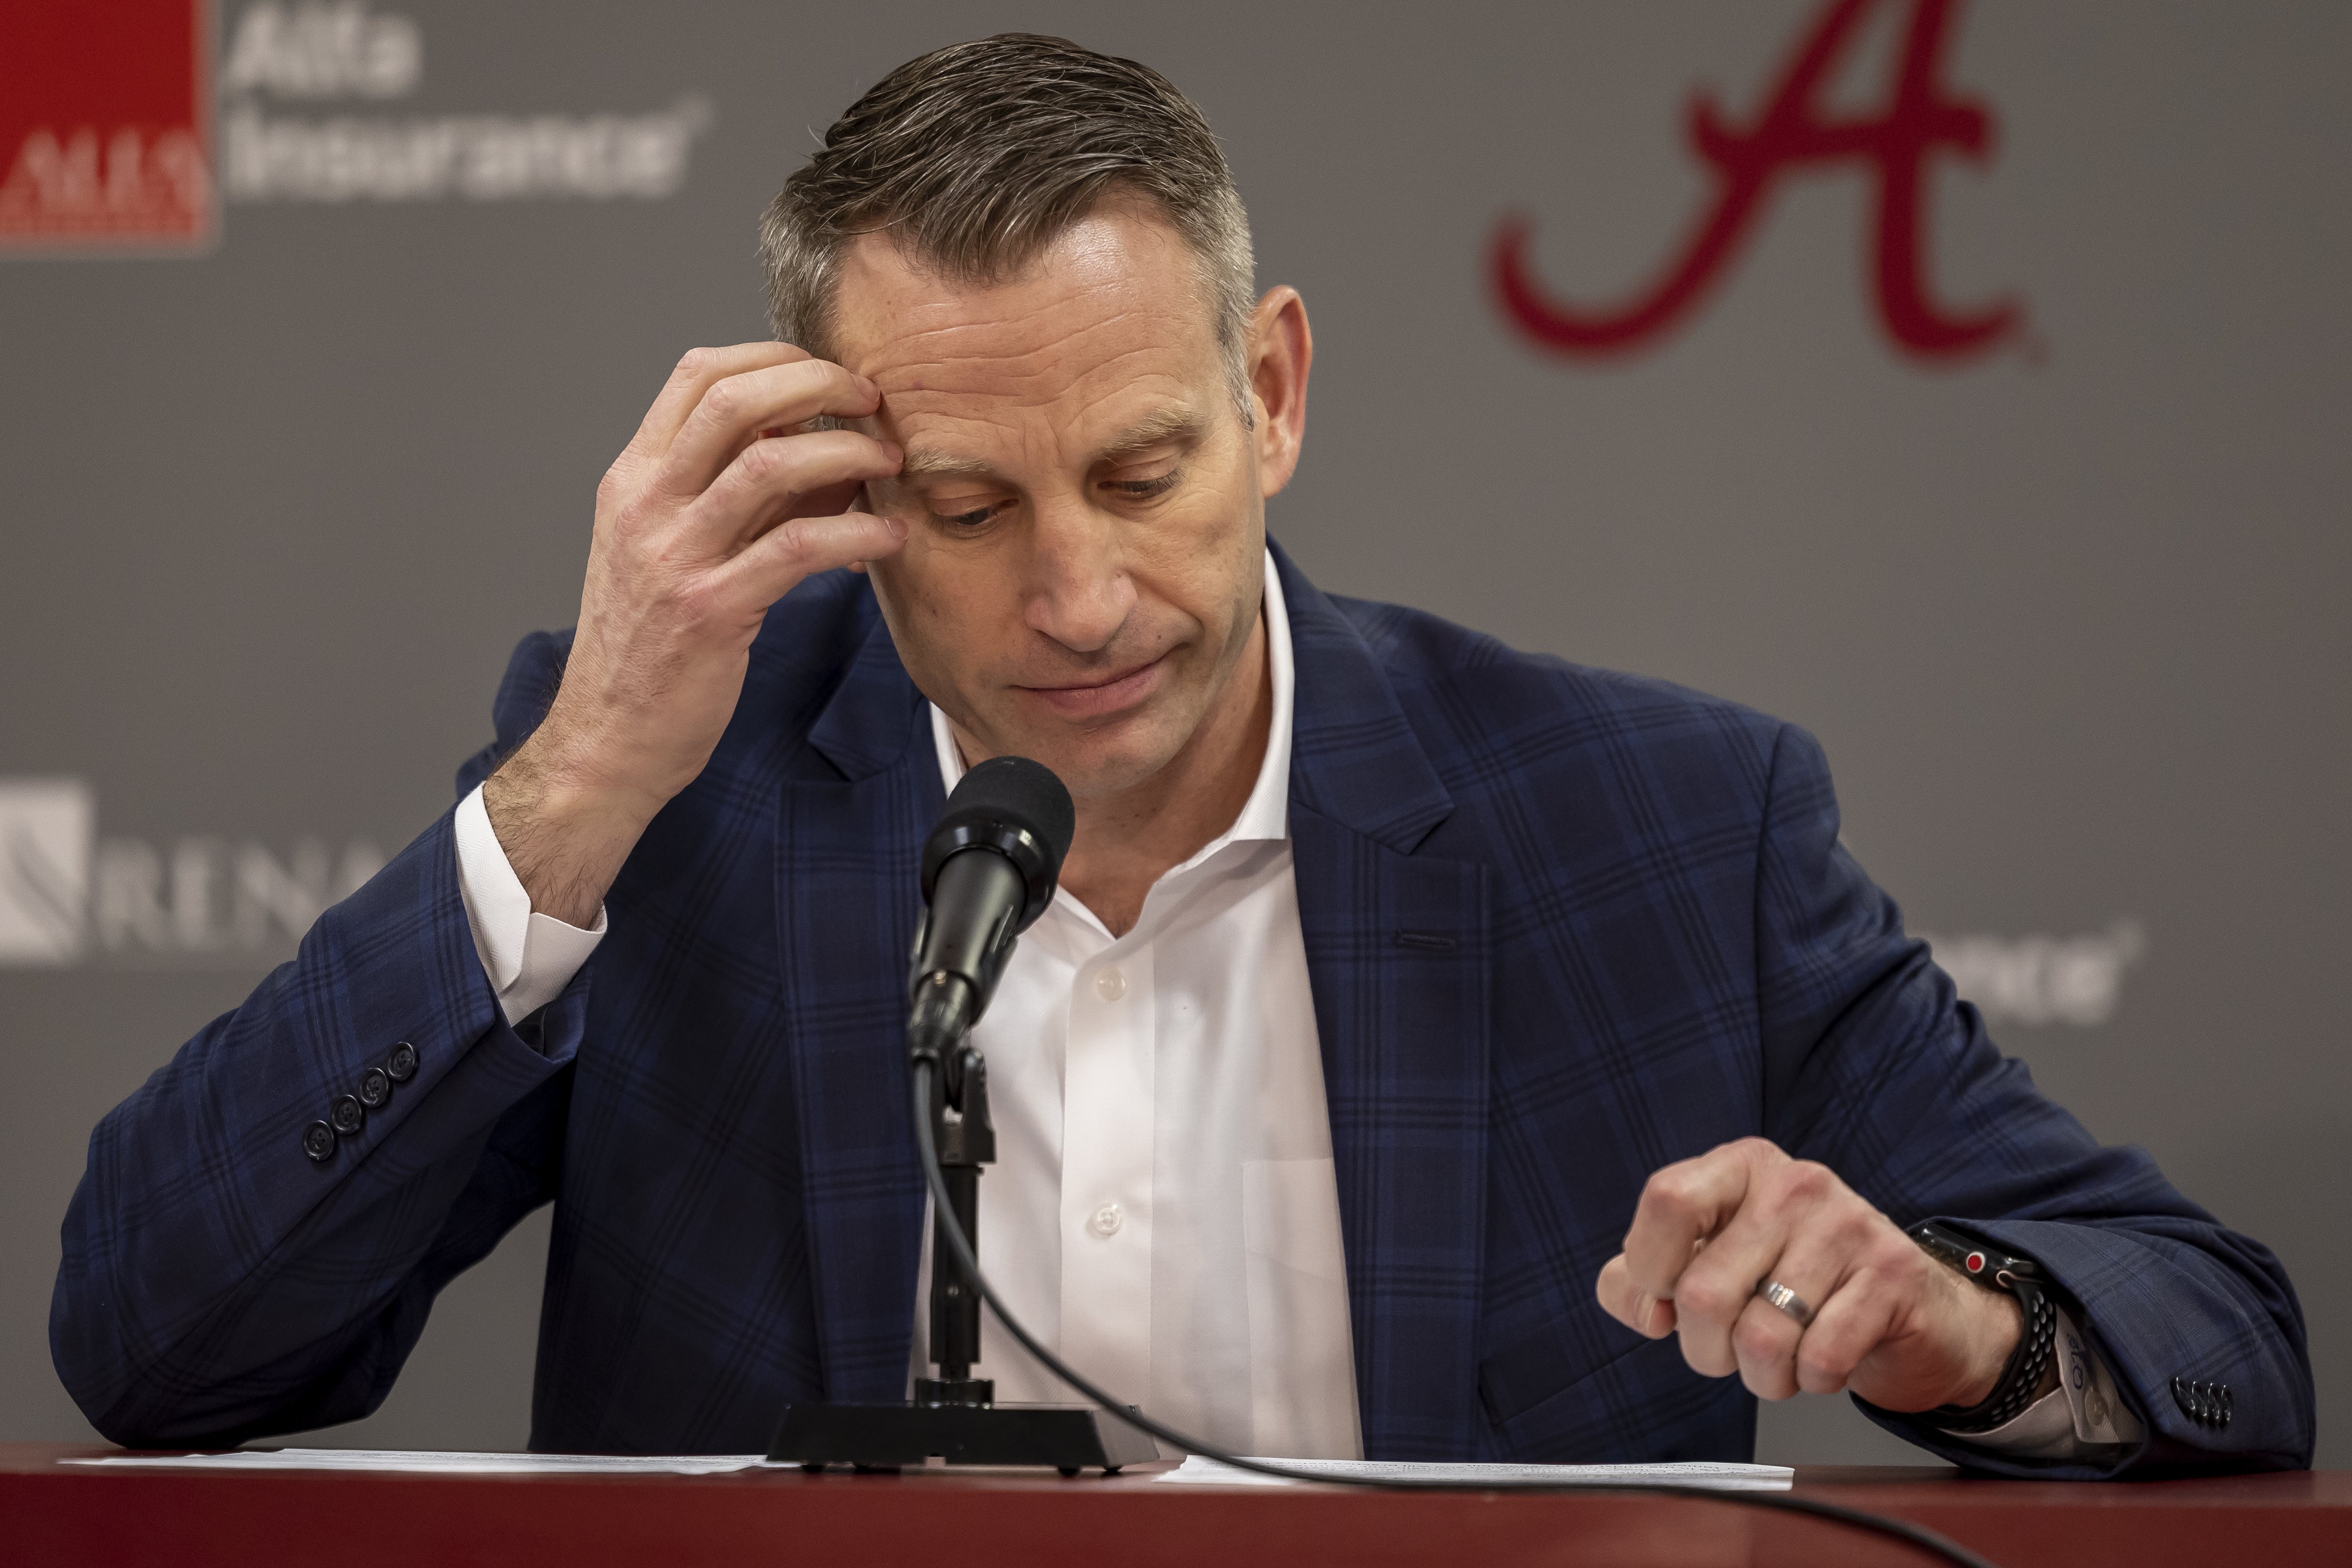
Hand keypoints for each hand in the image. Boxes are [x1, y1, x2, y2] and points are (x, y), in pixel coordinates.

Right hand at [485, 342, 905, 923]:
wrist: (606, 739)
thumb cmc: (650, 647)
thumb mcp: (676, 553)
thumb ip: (738, 499)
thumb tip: (827, 456)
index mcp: (633, 480)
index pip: (698, 375)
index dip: (774, 358)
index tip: (829, 375)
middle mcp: (646, 504)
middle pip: (734, 398)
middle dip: (817, 383)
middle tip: (872, 402)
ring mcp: (674, 555)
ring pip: (769, 463)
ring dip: (846, 452)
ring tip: (890, 465)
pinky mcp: (711, 610)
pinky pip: (798, 546)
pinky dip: (856, 534)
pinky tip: (890, 540)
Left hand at [1595, 1138, 2020, 1411]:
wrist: (1907, 1307)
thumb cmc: (1791, 1283)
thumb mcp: (1706, 1264)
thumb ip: (1639, 1280)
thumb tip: (1642, 1305)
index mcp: (1739, 1167)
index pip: (1666, 1201)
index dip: (1649, 1269)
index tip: (1667, 1298)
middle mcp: (1794, 1183)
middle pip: (1703, 1292)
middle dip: (1705, 1349)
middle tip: (1729, 1348)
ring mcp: (1847, 1223)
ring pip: (1762, 1337)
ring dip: (1762, 1374)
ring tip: (1781, 1357)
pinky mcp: (1891, 1273)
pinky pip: (1821, 1358)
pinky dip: (1813, 1380)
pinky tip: (1824, 1358)